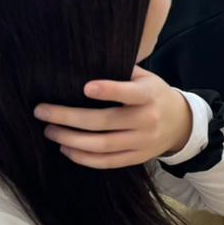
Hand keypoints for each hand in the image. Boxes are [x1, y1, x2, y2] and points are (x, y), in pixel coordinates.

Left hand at [34, 66, 192, 167]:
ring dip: (70, 139)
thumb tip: (83, 62)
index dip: (109, 91)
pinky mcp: (137, 157)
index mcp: (149, 95)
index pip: (129, 93)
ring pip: (101, 145)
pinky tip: (66, 149)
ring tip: (50, 131)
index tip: (85, 88)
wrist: (181, 123)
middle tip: (42, 112)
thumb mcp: (146, 78)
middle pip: (104, 122)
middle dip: (68, 117)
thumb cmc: (154, 94)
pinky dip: (83, 158)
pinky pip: (107, 162)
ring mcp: (142, 141)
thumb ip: (121, 72)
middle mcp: (146, 119)